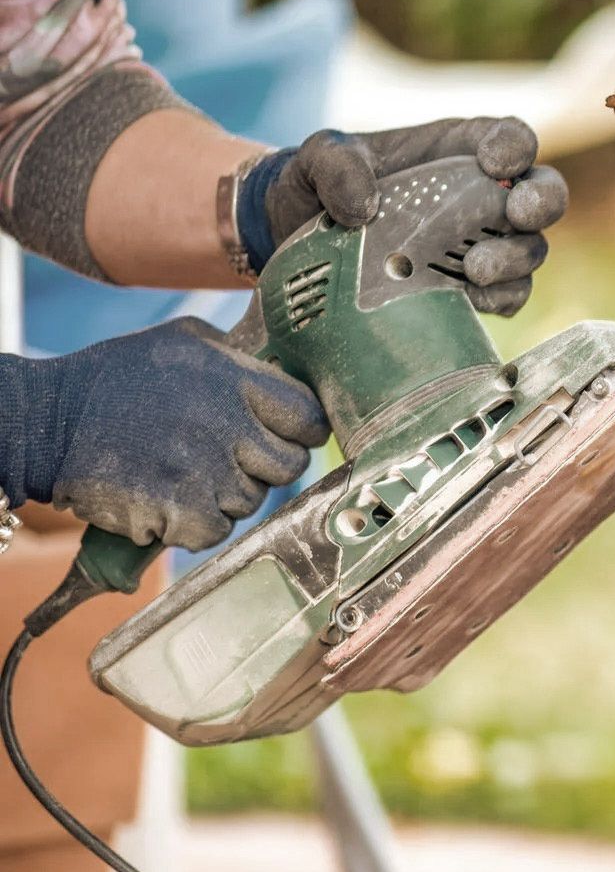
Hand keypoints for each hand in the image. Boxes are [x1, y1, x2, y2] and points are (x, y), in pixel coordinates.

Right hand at [18, 318, 327, 550]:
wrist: (50, 419)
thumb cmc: (118, 377)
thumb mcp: (183, 341)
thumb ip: (237, 357)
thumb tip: (280, 368)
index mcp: (236, 380)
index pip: (308, 417)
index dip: (301, 430)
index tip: (285, 434)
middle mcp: (229, 426)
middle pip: (289, 466)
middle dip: (264, 466)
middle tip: (226, 456)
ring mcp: (206, 472)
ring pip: (250, 501)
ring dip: (224, 494)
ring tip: (183, 470)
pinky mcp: (180, 512)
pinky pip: (215, 530)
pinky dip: (195, 523)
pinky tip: (167, 496)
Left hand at [239, 117, 567, 314]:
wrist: (297, 242)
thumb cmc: (319, 187)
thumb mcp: (318, 159)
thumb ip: (337, 165)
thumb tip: (364, 208)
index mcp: (459, 150)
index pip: (511, 138)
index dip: (516, 147)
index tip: (494, 164)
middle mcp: (483, 196)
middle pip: (544, 194)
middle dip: (541, 203)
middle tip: (516, 215)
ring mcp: (484, 245)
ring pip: (531, 250)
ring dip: (513, 260)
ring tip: (474, 270)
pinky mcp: (471, 291)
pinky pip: (508, 297)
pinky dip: (499, 300)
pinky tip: (470, 301)